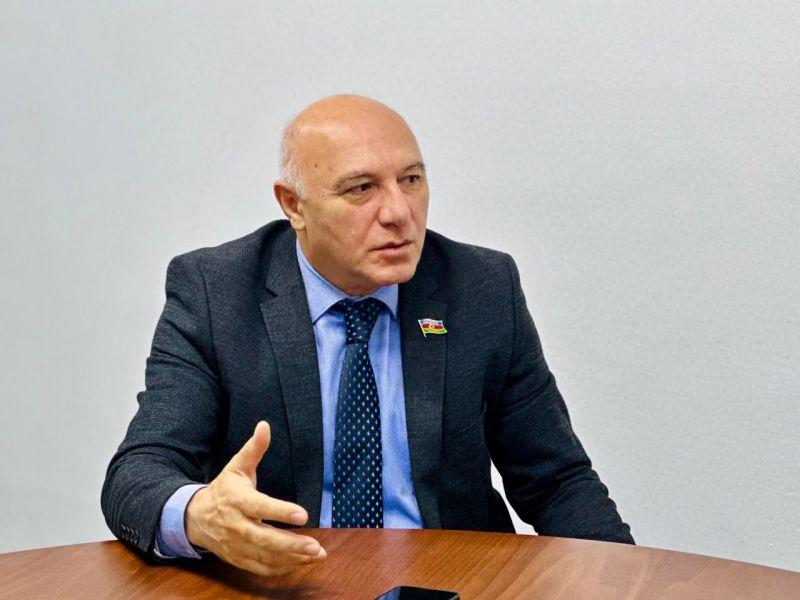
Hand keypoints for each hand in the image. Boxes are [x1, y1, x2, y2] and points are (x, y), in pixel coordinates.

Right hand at [185, 421, 326, 575]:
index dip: (280, 512)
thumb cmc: (223, 490)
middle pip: (264, 539)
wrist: (194, 518)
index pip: (260, 507)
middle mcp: (236, 525)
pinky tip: (301, 563)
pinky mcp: (239, 559)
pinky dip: (281, 568)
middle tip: (315, 546)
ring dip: (292, 559)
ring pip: (265, 557)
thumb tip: (265, 425)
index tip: (302, 515)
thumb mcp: (236, 467)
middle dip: (291, 544)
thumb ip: (253, 449)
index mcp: (237, 500)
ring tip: (316, 555)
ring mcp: (236, 545)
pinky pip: (261, 568)